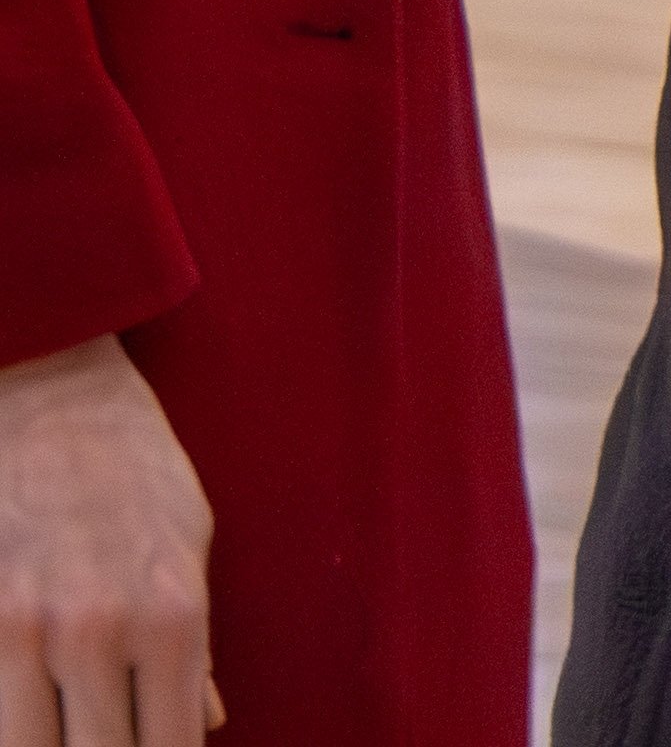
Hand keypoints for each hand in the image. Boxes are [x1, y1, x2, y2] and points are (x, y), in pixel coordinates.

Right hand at [0, 335, 214, 745]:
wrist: (55, 401)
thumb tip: (208, 722)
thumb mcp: (191, 550)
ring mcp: (28, 630)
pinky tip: (36, 715)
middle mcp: (100, 633)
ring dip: (54, 744)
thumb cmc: (138, 473)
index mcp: (174, 617)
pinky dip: (16, 721)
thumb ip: (194, 649)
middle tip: (112, 738)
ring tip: (71, 725)